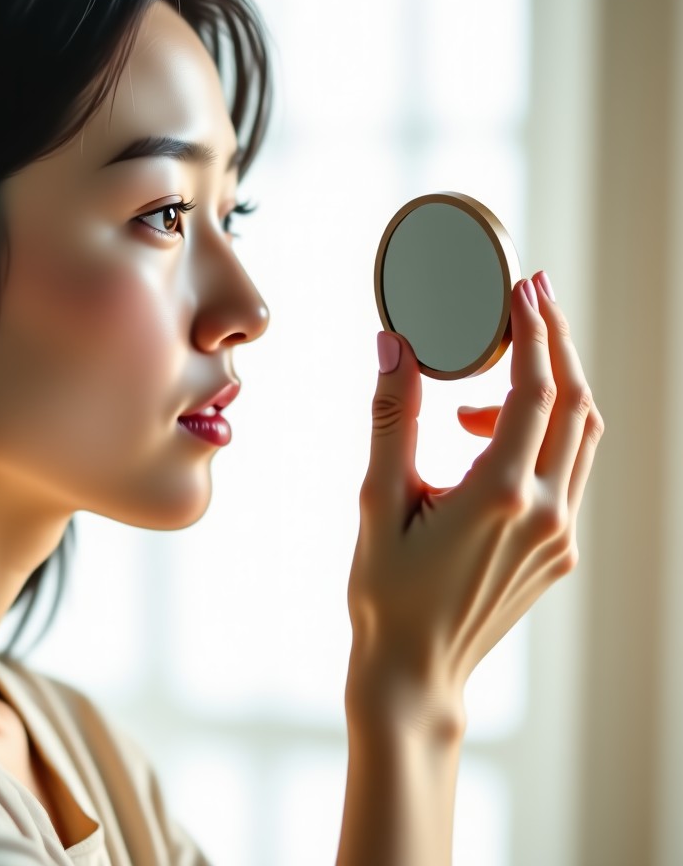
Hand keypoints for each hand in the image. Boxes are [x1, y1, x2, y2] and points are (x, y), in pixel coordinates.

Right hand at [347, 270, 603, 731]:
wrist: (415, 670)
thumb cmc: (386, 590)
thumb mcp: (379, 499)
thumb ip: (393, 417)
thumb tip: (394, 343)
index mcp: (500, 497)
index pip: (537, 392)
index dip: (535, 332)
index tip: (524, 287)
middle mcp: (546, 514)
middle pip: (576, 404)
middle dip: (557, 343)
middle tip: (531, 297)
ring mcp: (561, 536)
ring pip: (579, 437)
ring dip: (549, 390)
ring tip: (489, 377)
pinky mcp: (560, 552)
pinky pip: (565, 473)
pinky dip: (539, 436)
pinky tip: (482, 438)